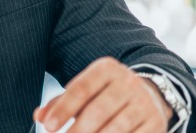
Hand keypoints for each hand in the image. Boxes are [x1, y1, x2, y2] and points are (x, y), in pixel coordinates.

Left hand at [34, 57, 172, 131]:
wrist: (151, 93)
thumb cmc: (105, 93)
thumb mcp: (85, 89)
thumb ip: (60, 102)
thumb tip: (39, 116)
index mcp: (106, 69)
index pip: (81, 89)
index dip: (63, 109)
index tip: (48, 127)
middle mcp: (128, 82)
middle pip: (98, 110)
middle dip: (78, 129)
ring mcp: (144, 103)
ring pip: (116, 127)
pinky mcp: (156, 122)